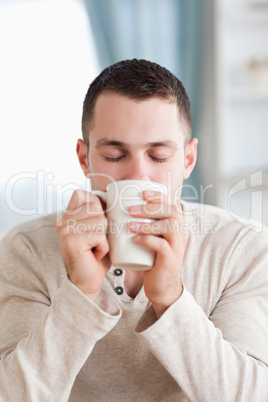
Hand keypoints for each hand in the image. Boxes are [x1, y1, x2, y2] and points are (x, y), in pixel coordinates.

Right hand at [56, 190, 109, 300]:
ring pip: (101, 221)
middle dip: (104, 226)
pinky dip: (104, 248)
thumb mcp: (97, 230)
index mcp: (67, 217)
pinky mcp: (72, 241)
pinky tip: (95, 255)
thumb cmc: (95, 257)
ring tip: (95, 249)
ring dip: (105, 238)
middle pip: (95, 207)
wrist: (86, 283)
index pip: (81, 194)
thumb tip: (110, 195)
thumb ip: (97, 213)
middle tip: (95, 242)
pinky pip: (100, 236)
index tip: (96, 224)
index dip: (95, 204)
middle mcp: (63, 222)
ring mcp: (66, 231)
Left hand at [128, 190, 186, 317]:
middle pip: (173, 212)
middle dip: (152, 207)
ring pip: (170, 226)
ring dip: (148, 223)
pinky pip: (162, 246)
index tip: (143, 193)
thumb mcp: (150, 237)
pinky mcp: (171, 261)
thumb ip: (143, 223)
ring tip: (130, 224)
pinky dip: (148, 240)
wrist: (161, 286)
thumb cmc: (151, 258)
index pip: (173, 204)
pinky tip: (134, 239)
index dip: (160, 196)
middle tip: (131, 209)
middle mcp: (180, 234)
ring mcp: (177, 247)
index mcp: (176, 226)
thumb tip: (119, 206)